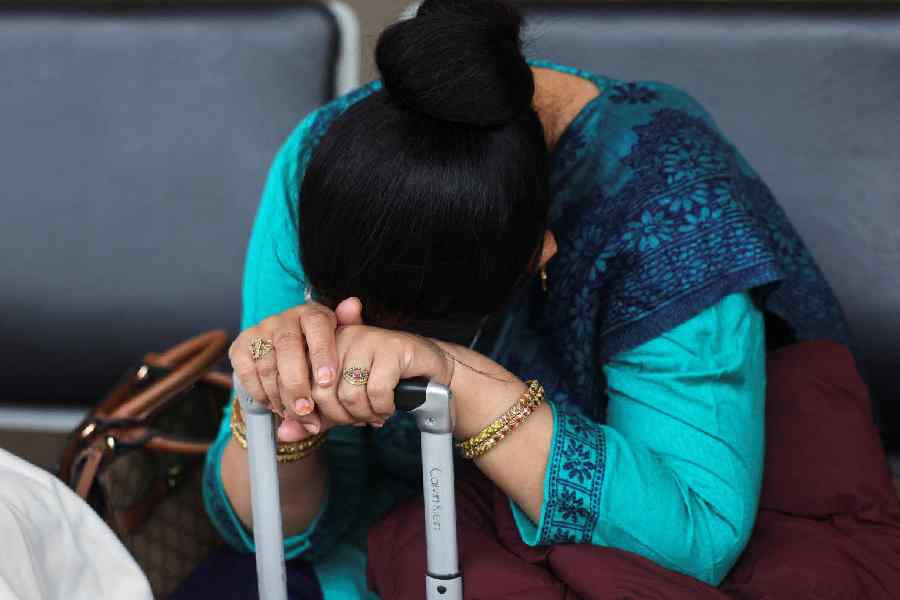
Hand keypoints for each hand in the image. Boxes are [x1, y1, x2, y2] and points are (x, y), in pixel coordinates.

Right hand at [228, 297, 363, 441]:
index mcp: (311, 314)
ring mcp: (260, 332)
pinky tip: (277, 407)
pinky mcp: (240, 347)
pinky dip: (261, 394)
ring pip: (266, 364)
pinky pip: (246, 373)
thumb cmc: (322, 353)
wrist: (291, 360)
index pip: (316, 325)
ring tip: (295, 416)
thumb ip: (349, 328)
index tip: (327, 381)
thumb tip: (353, 304)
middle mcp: (283, 319)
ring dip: (280, 396)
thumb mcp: (341, 343)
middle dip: (297, 383)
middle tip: (307, 410)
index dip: (322, 352)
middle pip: (287, 347)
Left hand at [310, 325, 453, 426]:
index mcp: (323, 345)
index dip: (314, 413)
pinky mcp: (393, 347)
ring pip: (350, 394)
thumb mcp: (340, 402)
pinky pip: (377, 392)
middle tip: (357, 420)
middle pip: (324, 392)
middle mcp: (343, 336)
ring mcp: (368, 339)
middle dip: (341, 417)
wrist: (426, 372)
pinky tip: (389, 406)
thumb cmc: (379, 384)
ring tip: (374, 413)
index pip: (301, 385)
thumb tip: (283, 434)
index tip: (331, 420)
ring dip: (364, 415)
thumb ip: (313, 416)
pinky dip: (383, 408)